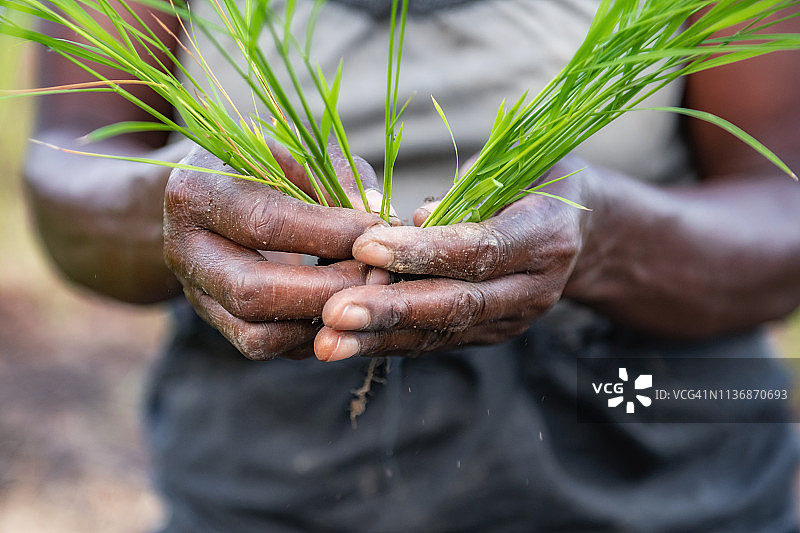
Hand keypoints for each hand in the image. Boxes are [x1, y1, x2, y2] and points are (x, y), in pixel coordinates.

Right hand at [163, 143, 391, 359]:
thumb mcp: (295, 152)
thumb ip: (338, 177)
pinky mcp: (217, 321)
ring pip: (256, 333)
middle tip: (380, 274)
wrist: (213, 195)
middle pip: (253, 291)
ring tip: (366, 293)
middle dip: (329, 288)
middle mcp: (184, 251)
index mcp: (196, 193)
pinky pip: (264, 345)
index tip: (379, 230)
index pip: (266, 224)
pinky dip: (310, 335)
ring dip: (322, 321)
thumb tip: (382, 219)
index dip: (331, 232)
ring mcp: (196, 293)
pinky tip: (343, 307)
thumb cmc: (264, 164)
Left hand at [314, 157, 592, 360]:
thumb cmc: (534, 183)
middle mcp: (536, 287)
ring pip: (444, 332)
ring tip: (328, 342)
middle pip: (459, 303)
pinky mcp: (494, 334)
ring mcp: (516, 318)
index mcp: (545, 235)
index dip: (422, 251)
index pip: (480, 248)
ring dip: (382, 337)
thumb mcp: (512, 165)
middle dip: (392, 309)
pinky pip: (440, 341)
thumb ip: (466, 192)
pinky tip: (350, 342)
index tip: (364, 245)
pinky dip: (393, 341)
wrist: (579, 232)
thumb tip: (415, 218)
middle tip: (334, 313)